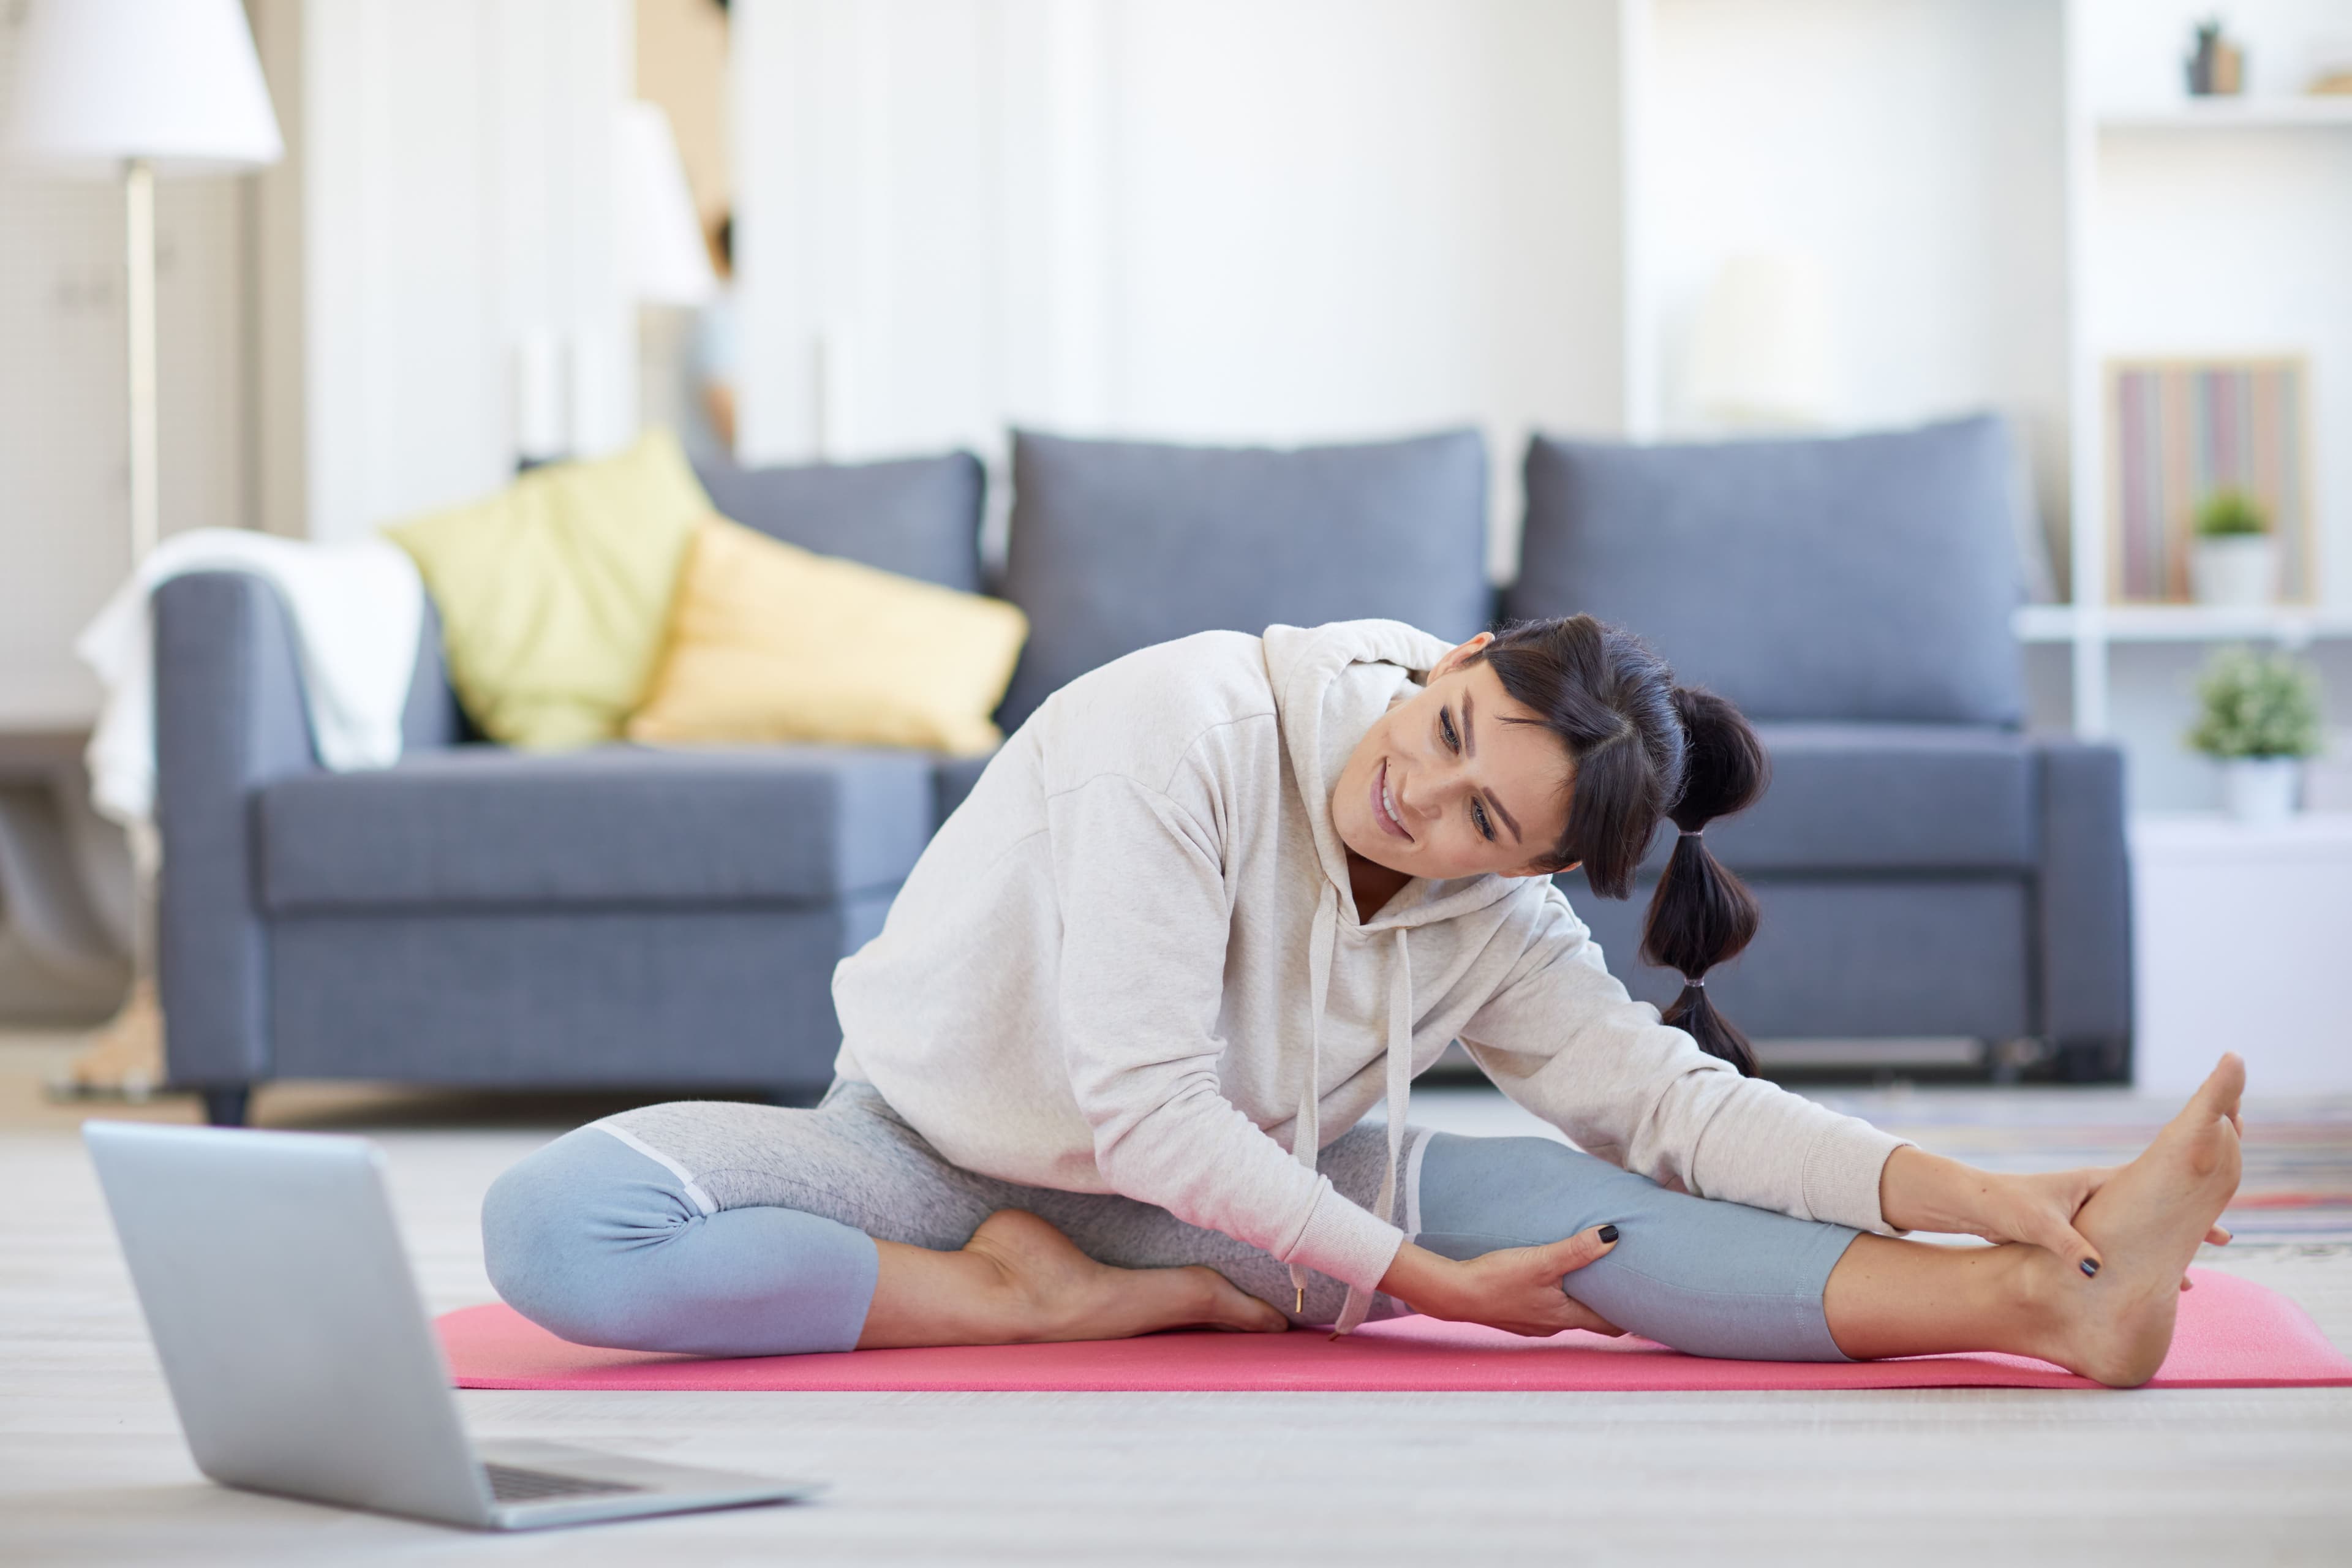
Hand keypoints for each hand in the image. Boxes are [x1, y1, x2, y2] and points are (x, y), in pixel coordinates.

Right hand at [1376, 1231, 1625, 1338]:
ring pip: (1569, 1312)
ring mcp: (1532, 1321)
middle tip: (1631, 1290)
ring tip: (1596, 1281)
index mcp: (1566, 1315)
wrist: (1453, 1294)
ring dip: (1584, 1300)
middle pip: (1593, 1319)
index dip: (1634, 1316)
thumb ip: (1577, 1249)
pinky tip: (1552, 1283)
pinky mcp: (1514, 1312)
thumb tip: (1614, 1235)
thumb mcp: (1541, 1261)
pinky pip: (1546, 1307)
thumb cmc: (1497, 1280)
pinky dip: (1559, 1297)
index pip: (1612, 1323)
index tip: (1653, 1307)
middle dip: (1612, 1306)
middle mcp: (1553, 1323)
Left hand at [1879, 1148, 2231, 1281]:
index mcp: (2093, 1183)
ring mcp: (2086, 1213)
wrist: (1968, 1205)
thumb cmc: (2001, 1205)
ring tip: (2191, 1280)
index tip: (2217, 1229)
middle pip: (2152, 1211)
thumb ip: (2068, 1245)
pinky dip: (2136, 1261)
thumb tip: (2097, 1269)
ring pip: (2136, 1233)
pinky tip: (2147, 1282)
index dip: (2185, 1208)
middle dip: (2184, 1229)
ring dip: (2162, 1250)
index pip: (2152, 1192)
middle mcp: (2095, 1195)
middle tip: (2222, 1242)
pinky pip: (2116, 1248)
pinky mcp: (2073, 1232)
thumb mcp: (2036, 1224)